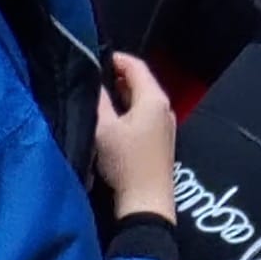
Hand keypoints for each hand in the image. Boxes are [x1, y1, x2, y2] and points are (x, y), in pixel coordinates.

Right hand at [93, 54, 177, 224]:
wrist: (146, 202)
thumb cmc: (125, 162)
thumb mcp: (105, 129)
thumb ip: (100, 101)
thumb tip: (94, 81)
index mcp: (154, 99)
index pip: (136, 66)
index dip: (116, 58)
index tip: (95, 57)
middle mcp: (164, 107)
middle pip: (141, 81)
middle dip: (118, 76)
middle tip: (94, 75)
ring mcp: (166, 124)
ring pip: (143, 99)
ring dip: (123, 94)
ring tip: (100, 94)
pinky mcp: (161, 140)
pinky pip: (145, 114)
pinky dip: (129, 109)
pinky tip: (113, 118)